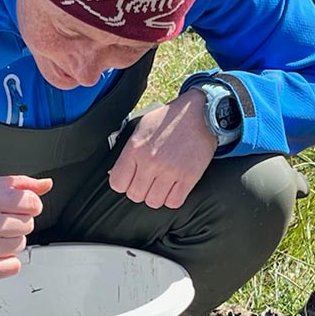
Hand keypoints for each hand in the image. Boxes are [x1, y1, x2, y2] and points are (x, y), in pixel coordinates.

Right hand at [0, 175, 52, 279]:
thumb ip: (19, 184)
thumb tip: (46, 184)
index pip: (32, 203)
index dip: (30, 204)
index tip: (20, 206)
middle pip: (29, 224)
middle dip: (18, 221)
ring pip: (22, 245)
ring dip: (11, 241)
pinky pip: (14, 266)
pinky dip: (6, 261)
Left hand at [108, 90, 216, 208]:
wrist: (200, 113)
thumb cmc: (169, 119)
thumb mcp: (140, 128)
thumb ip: (127, 152)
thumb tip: (114, 174)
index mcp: (135, 148)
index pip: (117, 183)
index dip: (123, 184)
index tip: (131, 180)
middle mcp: (150, 161)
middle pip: (135, 195)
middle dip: (140, 191)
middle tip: (148, 182)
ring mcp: (170, 170)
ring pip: (153, 202)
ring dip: (156, 196)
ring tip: (161, 184)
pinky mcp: (189, 176)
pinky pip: (174, 202)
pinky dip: (172, 198)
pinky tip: (174, 187)